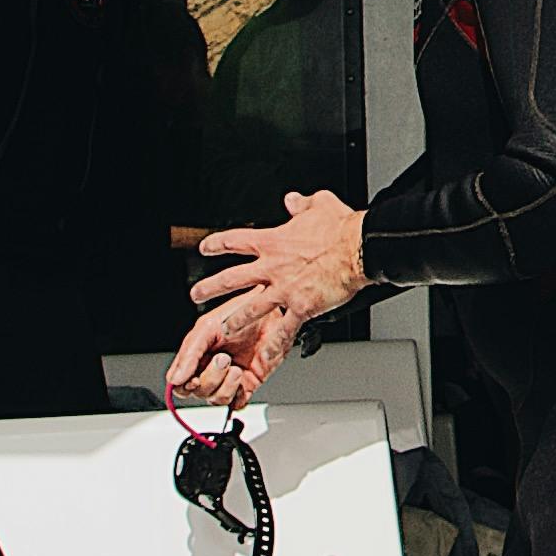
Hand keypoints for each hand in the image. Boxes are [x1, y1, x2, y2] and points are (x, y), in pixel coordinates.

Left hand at [172, 191, 368, 403]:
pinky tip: (265, 355)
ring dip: (235, 319)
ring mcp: (285, 290)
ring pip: (250, 308)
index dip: (216, 244)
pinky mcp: (301, 307)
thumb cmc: (341, 229)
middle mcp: (273, 267)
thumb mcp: (319, 205)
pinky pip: (283, 330)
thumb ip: (301, 204)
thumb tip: (292, 200)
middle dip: (210, 287)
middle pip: (231, 279)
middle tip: (197, 294)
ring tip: (224, 327)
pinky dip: (274, 344)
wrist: (359, 249)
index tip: (205, 248)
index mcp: (273, 242)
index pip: (235, 241)